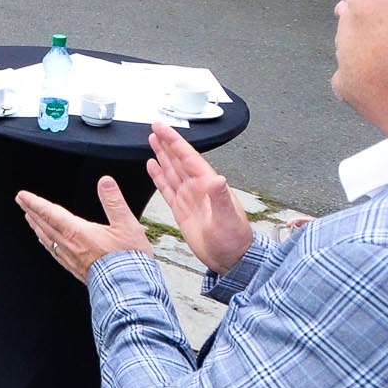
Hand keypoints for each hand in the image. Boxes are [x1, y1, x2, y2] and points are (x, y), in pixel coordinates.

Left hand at [15, 177, 151, 282]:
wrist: (129, 288)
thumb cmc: (128, 258)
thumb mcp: (126, 225)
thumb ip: (114, 201)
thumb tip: (105, 182)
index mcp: (78, 232)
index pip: (50, 213)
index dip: (34, 203)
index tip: (22, 195)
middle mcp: (69, 245)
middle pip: (44, 224)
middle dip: (31, 211)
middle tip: (20, 201)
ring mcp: (70, 258)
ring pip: (47, 238)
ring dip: (36, 226)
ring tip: (30, 218)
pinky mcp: (75, 268)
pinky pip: (54, 252)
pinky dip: (46, 242)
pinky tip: (46, 242)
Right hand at [146, 121, 254, 273]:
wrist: (231, 260)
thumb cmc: (235, 240)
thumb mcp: (228, 219)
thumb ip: (221, 198)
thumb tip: (218, 179)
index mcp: (208, 185)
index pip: (188, 157)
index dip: (174, 142)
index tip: (162, 128)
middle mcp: (198, 188)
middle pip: (178, 160)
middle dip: (167, 143)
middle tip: (155, 128)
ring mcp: (189, 198)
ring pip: (172, 171)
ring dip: (162, 156)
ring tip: (152, 141)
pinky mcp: (181, 210)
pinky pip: (167, 188)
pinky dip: (159, 176)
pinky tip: (153, 167)